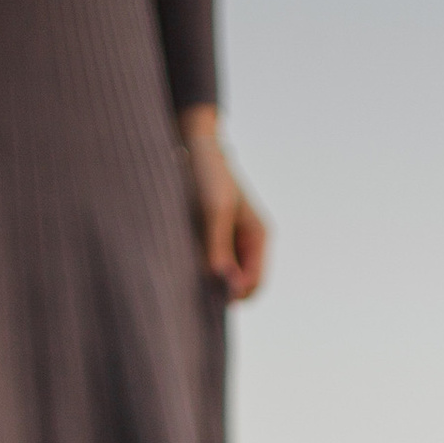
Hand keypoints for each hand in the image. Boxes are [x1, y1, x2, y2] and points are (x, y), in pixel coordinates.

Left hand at [178, 107, 269, 299]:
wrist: (193, 149)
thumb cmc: (208, 176)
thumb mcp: (214, 211)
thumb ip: (219, 247)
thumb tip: (222, 283)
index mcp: (259, 237)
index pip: (254, 283)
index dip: (235, 293)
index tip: (210, 294)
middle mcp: (249, 244)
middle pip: (241, 285)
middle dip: (222, 289)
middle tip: (194, 287)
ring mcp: (231, 243)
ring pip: (224, 278)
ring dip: (209, 279)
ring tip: (187, 269)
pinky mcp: (213, 240)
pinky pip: (210, 266)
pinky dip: (200, 269)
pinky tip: (185, 261)